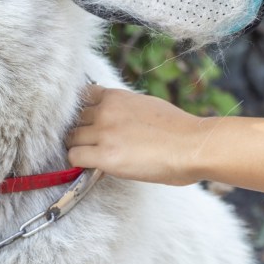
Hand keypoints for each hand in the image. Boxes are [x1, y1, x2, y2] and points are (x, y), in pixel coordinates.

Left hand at [67, 84, 208, 185]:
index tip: (86, 123)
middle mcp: (106, 111)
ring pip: (71, 138)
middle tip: (89, 144)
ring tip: (91, 157)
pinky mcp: (105, 156)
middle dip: (79, 131)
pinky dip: (78, 163)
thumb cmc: (178, 130)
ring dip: (78, 148)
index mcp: (116, 97)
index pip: (81, 96)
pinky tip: (91, 167)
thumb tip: (114, 116)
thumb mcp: (146, 105)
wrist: (193, 146)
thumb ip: (124, 108)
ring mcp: (104, 133)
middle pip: (74, 119)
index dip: (82, 112)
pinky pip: (74, 157)